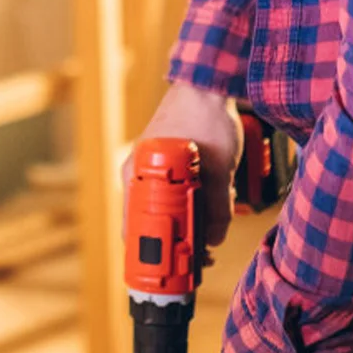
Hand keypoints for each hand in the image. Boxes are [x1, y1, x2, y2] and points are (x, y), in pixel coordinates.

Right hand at [126, 81, 243, 248]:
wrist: (207, 83)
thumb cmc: (205, 118)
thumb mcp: (219, 169)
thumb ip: (217, 207)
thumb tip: (213, 240)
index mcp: (137, 175)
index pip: (133, 228)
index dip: (151, 254)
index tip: (171, 270)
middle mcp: (136, 175)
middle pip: (147, 225)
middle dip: (171, 246)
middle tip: (196, 260)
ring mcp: (148, 171)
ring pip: (161, 214)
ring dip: (182, 229)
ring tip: (206, 239)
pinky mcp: (164, 167)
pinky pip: (169, 199)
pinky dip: (186, 211)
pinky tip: (206, 213)